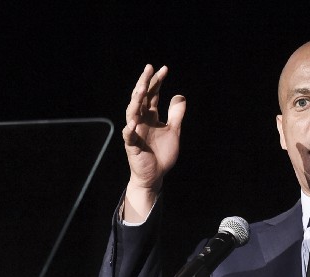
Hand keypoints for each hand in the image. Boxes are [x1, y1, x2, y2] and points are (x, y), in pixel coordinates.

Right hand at [122, 65, 185, 220]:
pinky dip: (129, 131)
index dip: (157, 82)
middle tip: (149, 69)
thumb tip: (180, 96)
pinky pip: (128, 137)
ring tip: (141, 89)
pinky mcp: (132, 147)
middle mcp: (140, 121)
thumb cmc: (161, 153)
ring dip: (136, 101)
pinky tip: (132, 124)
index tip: (164, 69)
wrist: (155, 175)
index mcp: (150, 116)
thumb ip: (176, 114)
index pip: (152, 94)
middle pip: (140, 98)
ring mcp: (134, 132)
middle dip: (144, 83)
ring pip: (131, 113)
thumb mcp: (174, 131)